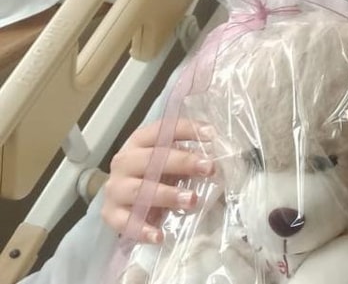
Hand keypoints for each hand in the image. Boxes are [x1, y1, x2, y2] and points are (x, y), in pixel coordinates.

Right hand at [101, 119, 214, 242]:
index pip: (162, 130)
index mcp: (140, 142)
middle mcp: (124, 161)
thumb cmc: (152, 174)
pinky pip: (125, 222)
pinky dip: (142, 229)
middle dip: (182, 162)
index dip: (187, 130)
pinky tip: (159, 235)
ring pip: (139, 190)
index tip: (212, 134)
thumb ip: (188, 157)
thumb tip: (220, 159)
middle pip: (151, 159)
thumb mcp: (168, 161)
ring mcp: (116, 188)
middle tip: (208, 168)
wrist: (120, 198)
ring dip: (167, 195)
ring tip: (192, 200)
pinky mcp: (110, 213)